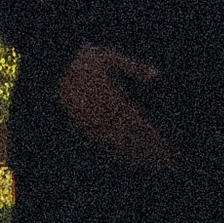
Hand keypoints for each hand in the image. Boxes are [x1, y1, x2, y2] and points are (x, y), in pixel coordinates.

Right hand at [56, 40, 174, 174]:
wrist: (55, 67)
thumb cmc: (86, 61)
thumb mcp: (110, 58)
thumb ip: (134, 67)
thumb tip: (155, 74)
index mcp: (111, 98)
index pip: (136, 123)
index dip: (152, 137)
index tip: (167, 146)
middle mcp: (102, 114)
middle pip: (130, 138)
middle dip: (149, 151)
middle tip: (168, 163)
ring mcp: (93, 122)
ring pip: (118, 144)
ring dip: (137, 154)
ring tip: (155, 163)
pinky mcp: (85, 125)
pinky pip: (105, 142)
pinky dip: (120, 151)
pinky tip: (131, 157)